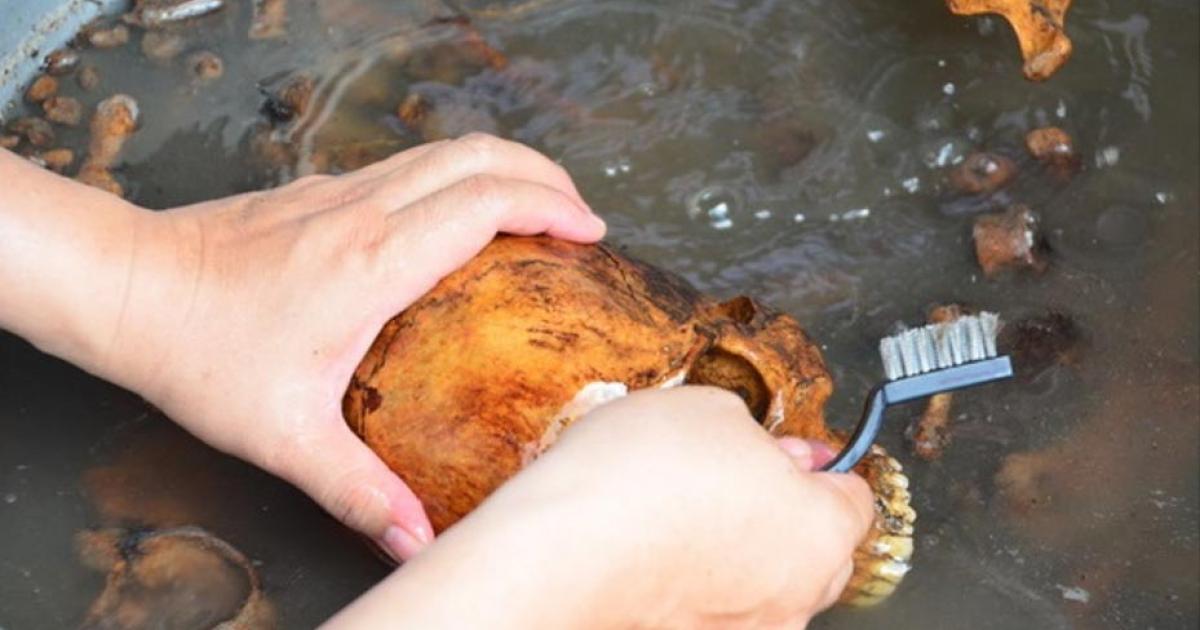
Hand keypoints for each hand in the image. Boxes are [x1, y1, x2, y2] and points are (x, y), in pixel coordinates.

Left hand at [0, 135, 604, 559]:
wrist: (127, 287)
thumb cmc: (199, 353)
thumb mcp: (285, 437)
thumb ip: (359, 490)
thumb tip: (416, 540)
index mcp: (372, 260)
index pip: (485, 202)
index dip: (551, 206)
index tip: (591, 233)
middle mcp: (365, 210)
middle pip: (481, 155)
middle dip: (545, 174)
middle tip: (580, 218)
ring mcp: (341, 191)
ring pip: (447, 149)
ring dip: (504, 167)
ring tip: (538, 209)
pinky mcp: (321, 191)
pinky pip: (412, 165)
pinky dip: (459, 178)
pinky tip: (459, 221)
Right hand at [328, 387, 873, 628]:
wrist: (558, 556)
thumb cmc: (634, 484)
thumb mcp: (709, 408)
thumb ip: (757, 432)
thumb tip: (764, 451)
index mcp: (821, 530)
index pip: (856, 495)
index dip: (821, 463)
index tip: (793, 453)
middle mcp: (797, 597)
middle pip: (815, 547)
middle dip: (783, 510)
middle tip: (730, 474)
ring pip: (764, 584)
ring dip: (740, 551)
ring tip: (678, 515)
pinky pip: (716, 609)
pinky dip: (698, 586)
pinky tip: (655, 554)